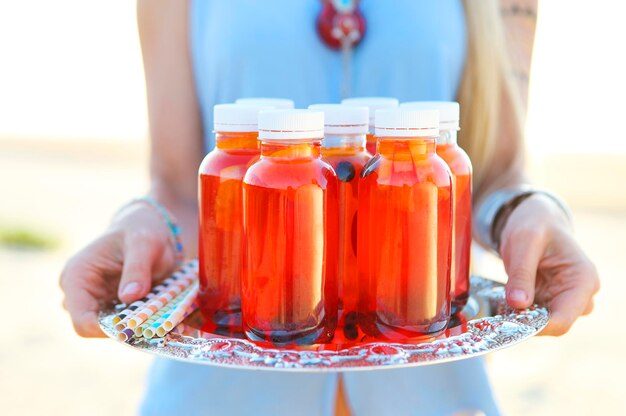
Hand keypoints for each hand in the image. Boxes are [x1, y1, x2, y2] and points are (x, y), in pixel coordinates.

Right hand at [59, 202, 177, 336]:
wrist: (149, 229)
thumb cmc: (142, 231)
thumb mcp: (143, 244)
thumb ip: (137, 268)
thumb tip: (130, 296)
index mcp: (76, 276)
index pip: (82, 320)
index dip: (106, 330)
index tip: (137, 327)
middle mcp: (79, 294)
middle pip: (95, 329)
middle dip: (123, 328)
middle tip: (153, 321)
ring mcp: (94, 302)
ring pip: (111, 330)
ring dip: (134, 326)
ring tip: (158, 313)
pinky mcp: (111, 308)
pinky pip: (123, 325)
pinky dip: (140, 323)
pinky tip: (158, 314)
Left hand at [499, 194, 599, 335]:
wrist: (535, 219)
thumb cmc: (534, 225)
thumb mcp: (524, 242)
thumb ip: (521, 273)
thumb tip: (518, 304)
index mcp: (582, 279)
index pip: (564, 318)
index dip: (538, 327)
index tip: (510, 325)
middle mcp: (580, 294)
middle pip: (555, 325)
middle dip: (527, 323)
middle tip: (498, 317)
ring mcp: (565, 299)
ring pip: (544, 323)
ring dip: (522, 319)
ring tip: (499, 306)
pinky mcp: (550, 300)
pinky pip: (535, 315)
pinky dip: (519, 313)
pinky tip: (504, 304)